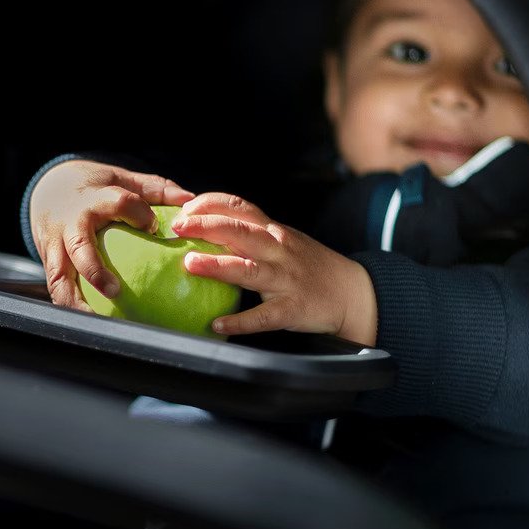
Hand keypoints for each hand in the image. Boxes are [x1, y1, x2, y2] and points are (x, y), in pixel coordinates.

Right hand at [29, 159, 192, 309]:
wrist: (48, 188)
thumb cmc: (93, 187)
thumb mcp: (121, 179)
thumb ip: (154, 189)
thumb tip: (188, 200)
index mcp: (94, 199)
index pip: (118, 204)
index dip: (138, 214)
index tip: (154, 227)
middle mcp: (72, 224)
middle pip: (80, 248)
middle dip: (94, 270)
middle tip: (114, 291)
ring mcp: (56, 245)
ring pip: (59, 275)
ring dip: (74, 300)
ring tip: (94, 319)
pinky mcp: (48, 260)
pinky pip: (56, 287)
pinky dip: (68, 306)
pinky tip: (88, 322)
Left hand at [169, 193, 378, 344]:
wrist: (352, 292)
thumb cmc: (308, 266)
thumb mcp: (282, 240)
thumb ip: (249, 233)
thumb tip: (204, 228)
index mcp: (273, 231)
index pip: (239, 207)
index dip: (209, 204)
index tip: (183, 209)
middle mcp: (278, 250)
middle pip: (240, 231)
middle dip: (206, 226)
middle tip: (176, 227)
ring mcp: (286, 279)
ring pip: (249, 269)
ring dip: (218, 265)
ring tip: (190, 265)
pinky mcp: (292, 309)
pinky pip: (263, 316)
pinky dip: (240, 322)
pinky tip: (218, 324)